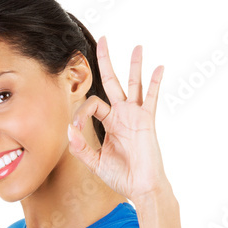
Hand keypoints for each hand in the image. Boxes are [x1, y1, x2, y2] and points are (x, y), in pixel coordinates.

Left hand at [67, 36, 167, 201]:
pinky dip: (155, 83)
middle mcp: (122, 115)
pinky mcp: (147, 122)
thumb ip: (81, 148)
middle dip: (106, 61)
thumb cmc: (121, 177)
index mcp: (108, 123)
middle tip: (103, 40)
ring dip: (134, 65)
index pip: (92, 104)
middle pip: (112, 82)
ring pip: (133, 84)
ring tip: (137, 47)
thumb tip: (69, 130)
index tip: (77, 128)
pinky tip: (159, 68)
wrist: (141, 187)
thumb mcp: (94, 163)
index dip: (81, 112)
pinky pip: (151, 99)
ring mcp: (135, 116)